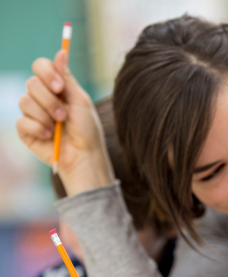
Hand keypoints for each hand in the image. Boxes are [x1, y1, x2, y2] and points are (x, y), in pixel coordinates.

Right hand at [17, 49, 113, 194]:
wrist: (83, 155)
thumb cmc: (87, 129)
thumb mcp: (80, 101)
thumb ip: (67, 78)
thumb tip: (61, 51)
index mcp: (56, 87)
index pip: (40, 66)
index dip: (46, 73)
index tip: (59, 87)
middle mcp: (42, 97)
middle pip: (31, 83)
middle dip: (49, 100)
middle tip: (64, 115)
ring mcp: (32, 113)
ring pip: (24, 101)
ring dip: (45, 115)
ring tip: (59, 126)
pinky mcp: (25, 129)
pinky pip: (21, 121)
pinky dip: (37, 128)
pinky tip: (49, 136)